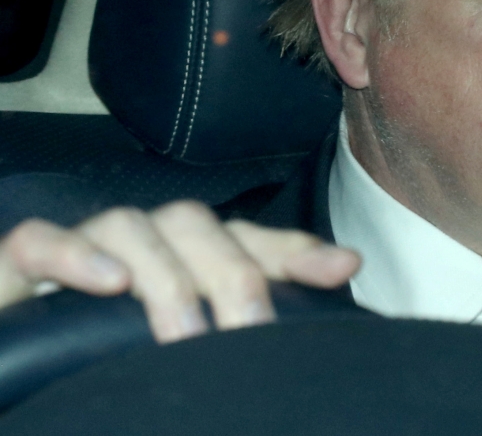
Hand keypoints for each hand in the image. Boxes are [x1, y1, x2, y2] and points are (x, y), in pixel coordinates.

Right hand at [0, 201, 360, 342]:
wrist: (21, 361)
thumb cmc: (104, 354)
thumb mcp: (190, 344)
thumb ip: (250, 316)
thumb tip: (338, 283)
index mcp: (185, 260)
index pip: (246, 241)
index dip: (294, 251)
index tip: (342, 268)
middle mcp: (141, 245)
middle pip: (196, 226)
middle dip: (232, 272)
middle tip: (249, 330)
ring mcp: (83, 249)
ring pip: (130, 226)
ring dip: (165, 277)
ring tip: (186, 335)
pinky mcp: (19, 265)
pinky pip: (40, 241)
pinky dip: (76, 255)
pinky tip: (109, 283)